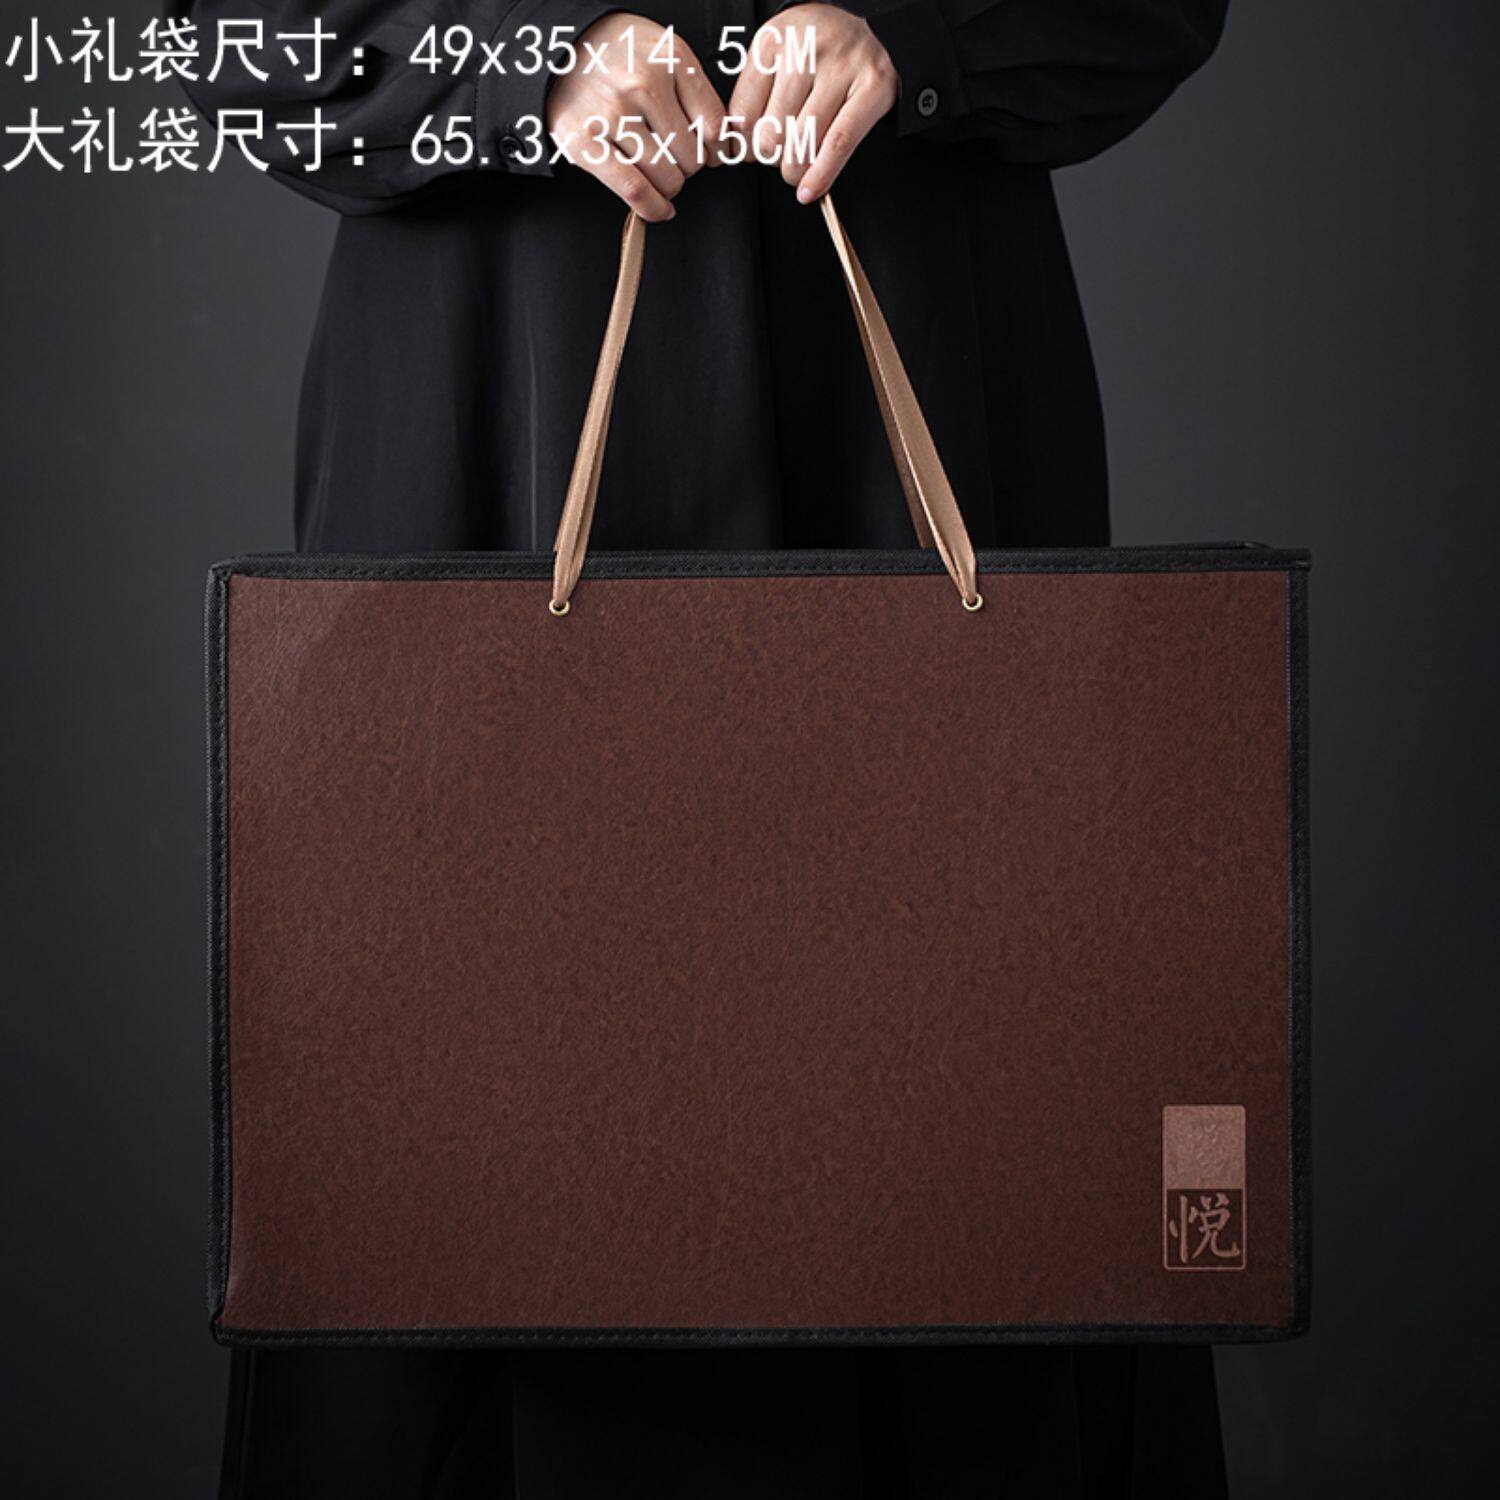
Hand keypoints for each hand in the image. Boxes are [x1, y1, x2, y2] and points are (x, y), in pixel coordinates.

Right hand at [545, 14, 725, 221]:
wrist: (561, 50)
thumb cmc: (620, 57)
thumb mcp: (665, 53)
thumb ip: (697, 92)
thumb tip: (721, 147)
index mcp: (669, 59)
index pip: (714, 126)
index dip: (715, 151)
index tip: (708, 156)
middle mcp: (642, 84)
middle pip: (692, 158)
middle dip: (687, 167)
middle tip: (672, 159)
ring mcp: (613, 115)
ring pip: (667, 178)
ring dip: (669, 187)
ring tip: (660, 174)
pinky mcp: (586, 142)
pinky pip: (634, 190)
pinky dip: (653, 208)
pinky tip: (660, 209)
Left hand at [724, 4, 896, 202]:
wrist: (872, 30)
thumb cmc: (819, 50)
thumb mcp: (777, 56)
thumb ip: (755, 93)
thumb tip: (740, 148)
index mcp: (774, 40)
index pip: (743, 114)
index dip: (744, 147)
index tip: (750, 154)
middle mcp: (807, 50)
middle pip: (772, 135)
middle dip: (772, 159)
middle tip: (781, 157)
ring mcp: (841, 68)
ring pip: (803, 145)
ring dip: (795, 171)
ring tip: (796, 170)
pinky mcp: (872, 87)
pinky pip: (839, 144)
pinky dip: (822, 175)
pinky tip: (811, 190)